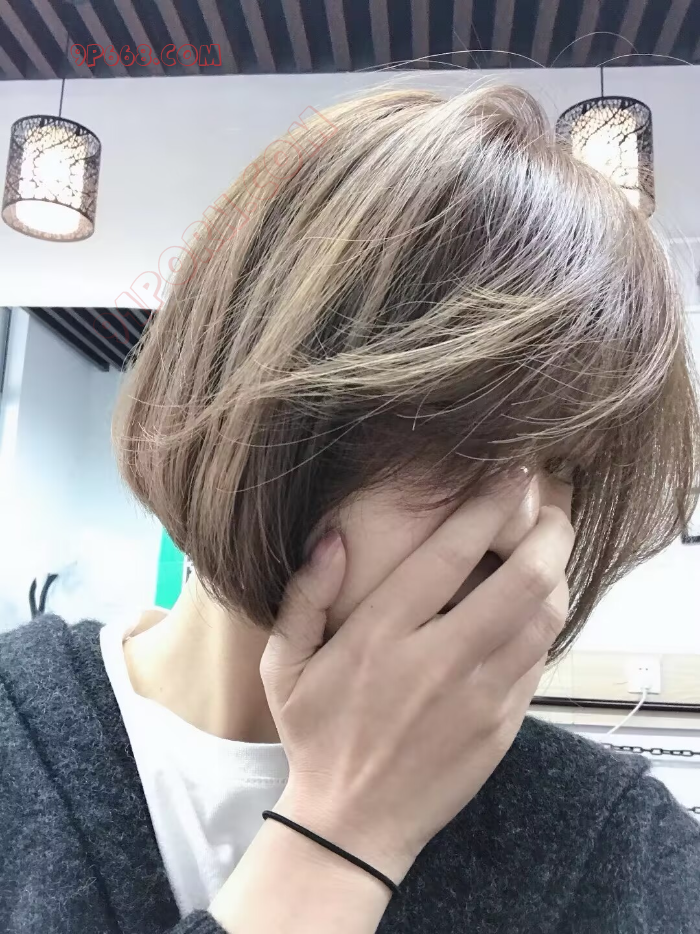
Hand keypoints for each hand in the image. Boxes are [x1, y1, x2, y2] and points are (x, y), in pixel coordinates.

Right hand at [260, 472, 573, 882]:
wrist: (353, 825)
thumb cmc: (315, 736)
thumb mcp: (284, 666)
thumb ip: (305, 596)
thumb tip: (335, 538)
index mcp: (381, 637)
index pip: (450, 555)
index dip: (488, 507)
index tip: (511, 476)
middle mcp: (436, 662)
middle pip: (519, 582)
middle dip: (547, 534)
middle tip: (551, 507)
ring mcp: (477, 697)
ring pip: (542, 619)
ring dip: (556, 574)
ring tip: (552, 548)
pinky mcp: (501, 726)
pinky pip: (538, 661)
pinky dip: (547, 623)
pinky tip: (539, 604)